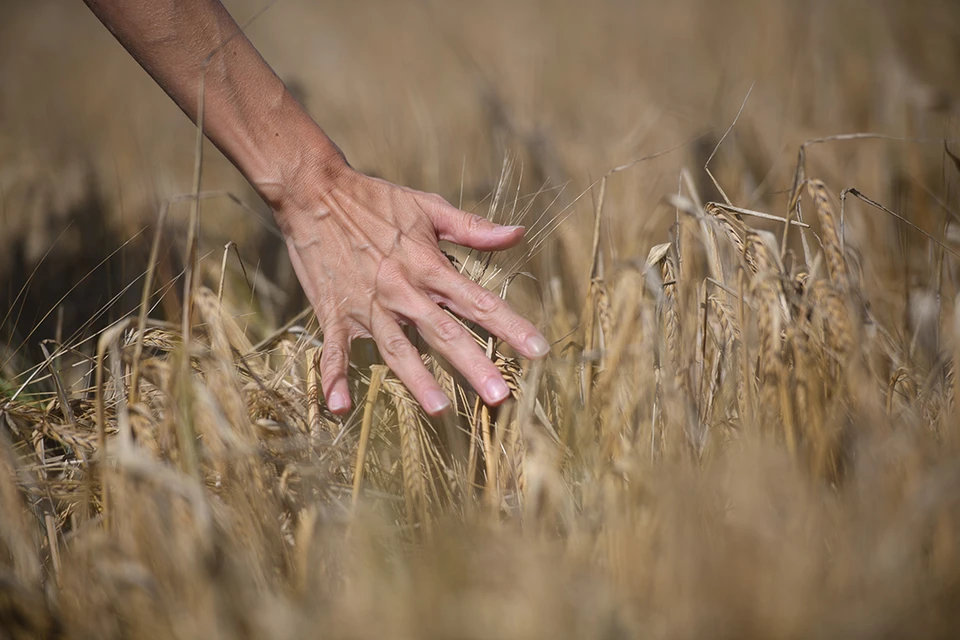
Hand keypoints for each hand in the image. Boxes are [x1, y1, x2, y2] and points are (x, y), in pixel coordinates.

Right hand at [275, 164, 550, 415]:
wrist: (313, 192)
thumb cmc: (375, 198)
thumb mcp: (427, 206)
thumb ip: (471, 227)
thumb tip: (518, 234)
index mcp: (428, 265)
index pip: (478, 301)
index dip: (511, 326)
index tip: (539, 351)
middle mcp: (401, 290)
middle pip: (443, 332)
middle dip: (474, 365)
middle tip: (500, 397)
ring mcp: (366, 305)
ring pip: (396, 348)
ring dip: (416, 379)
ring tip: (439, 410)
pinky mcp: (334, 312)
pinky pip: (333, 350)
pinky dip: (333, 377)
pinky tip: (339, 408)